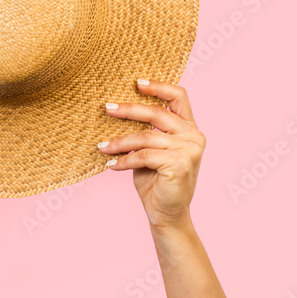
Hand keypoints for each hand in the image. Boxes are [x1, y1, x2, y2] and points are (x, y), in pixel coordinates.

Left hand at [99, 80, 204, 230]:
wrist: (166, 214)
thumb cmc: (156, 181)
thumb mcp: (151, 150)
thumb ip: (146, 131)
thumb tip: (118, 109)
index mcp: (190, 128)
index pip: (179, 97)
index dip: (159, 86)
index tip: (137, 82)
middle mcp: (194, 136)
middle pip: (157, 113)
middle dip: (129, 109)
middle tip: (108, 108)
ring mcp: (189, 150)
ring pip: (146, 137)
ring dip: (120, 142)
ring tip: (102, 147)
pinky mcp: (179, 164)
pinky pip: (143, 156)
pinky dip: (124, 160)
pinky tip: (111, 166)